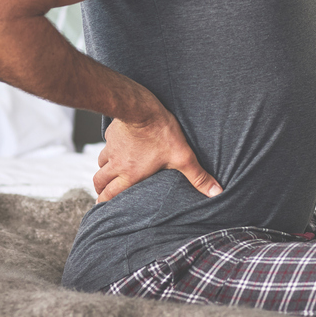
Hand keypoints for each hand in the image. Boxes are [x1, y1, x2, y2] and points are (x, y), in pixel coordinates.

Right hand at [93, 110, 222, 202]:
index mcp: (130, 174)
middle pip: (99, 182)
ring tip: (109, 172)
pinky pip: (106, 144)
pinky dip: (109, 149)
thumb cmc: (161, 132)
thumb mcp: (183, 156)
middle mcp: (117, 164)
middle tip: (102, 193)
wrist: (141, 108)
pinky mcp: (112, 133)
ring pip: (100, 163)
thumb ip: (198, 176)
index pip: (111, 195)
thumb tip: (216, 192)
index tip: (103, 208)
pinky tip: (117, 145)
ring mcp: (112, 148)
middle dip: (100, 190)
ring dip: (103, 169)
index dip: (105, 203)